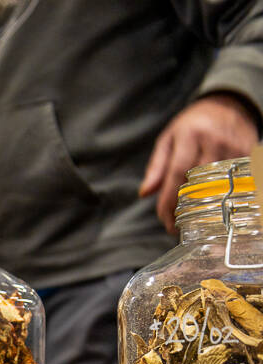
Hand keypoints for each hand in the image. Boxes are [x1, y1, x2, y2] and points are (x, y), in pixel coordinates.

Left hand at [139, 93, 259, 233]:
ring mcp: (234, 146)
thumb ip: (156, 166)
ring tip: (194, 224)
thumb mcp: (168, 140)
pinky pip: (239, 180)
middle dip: (186, 208)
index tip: (164, 220)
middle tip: (176, 227)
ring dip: (207, 208)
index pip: (177, 173)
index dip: (169, 200)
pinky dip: (228, 198)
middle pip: (199, 182)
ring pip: (221, 184)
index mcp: (189, 135)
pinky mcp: (249, 152)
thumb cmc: (191, 126)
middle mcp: (214, 140)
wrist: (226, 105)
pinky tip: (217, 210)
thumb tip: (145, 193)